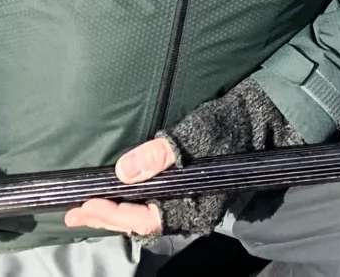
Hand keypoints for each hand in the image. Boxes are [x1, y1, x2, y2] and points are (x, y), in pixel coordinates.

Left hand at [67, 78, 299, 238]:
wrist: (265, 116)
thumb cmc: (232, 126)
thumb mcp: (195, 135)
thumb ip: (159, 155)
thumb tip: (123, 172)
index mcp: (194, 205)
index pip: (144, 218)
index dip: (113, 214)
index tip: (85, 205)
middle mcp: (192, 211)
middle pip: (142, 223)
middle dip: (107, 218)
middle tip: (73, 214)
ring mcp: (193, 202)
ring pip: (147, 217)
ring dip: (116, 213)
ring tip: (87, 211)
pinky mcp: (194, 190)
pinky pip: (156, 207)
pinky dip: (132, 206)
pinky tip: (120, 200)